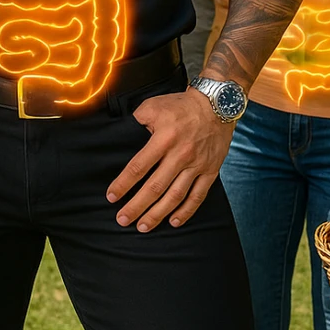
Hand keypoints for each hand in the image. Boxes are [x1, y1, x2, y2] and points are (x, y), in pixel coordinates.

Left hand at [106, 89, 232, 232]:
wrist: (217, 103)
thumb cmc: (181, 105)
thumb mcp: (154, 105)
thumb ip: (137, 120)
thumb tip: (123, 135)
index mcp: (164, 138)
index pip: (139, 167)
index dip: (123, 184)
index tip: (112, 197)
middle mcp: (180, 155)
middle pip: (155, 187)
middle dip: (137, 206)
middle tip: (123, 219)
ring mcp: (197, 165)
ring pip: (175, 196)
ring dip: (158, 214)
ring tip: (143, 226)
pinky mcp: (210, 171)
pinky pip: (198, 196)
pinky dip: (186, 211)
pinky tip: (174, 222)